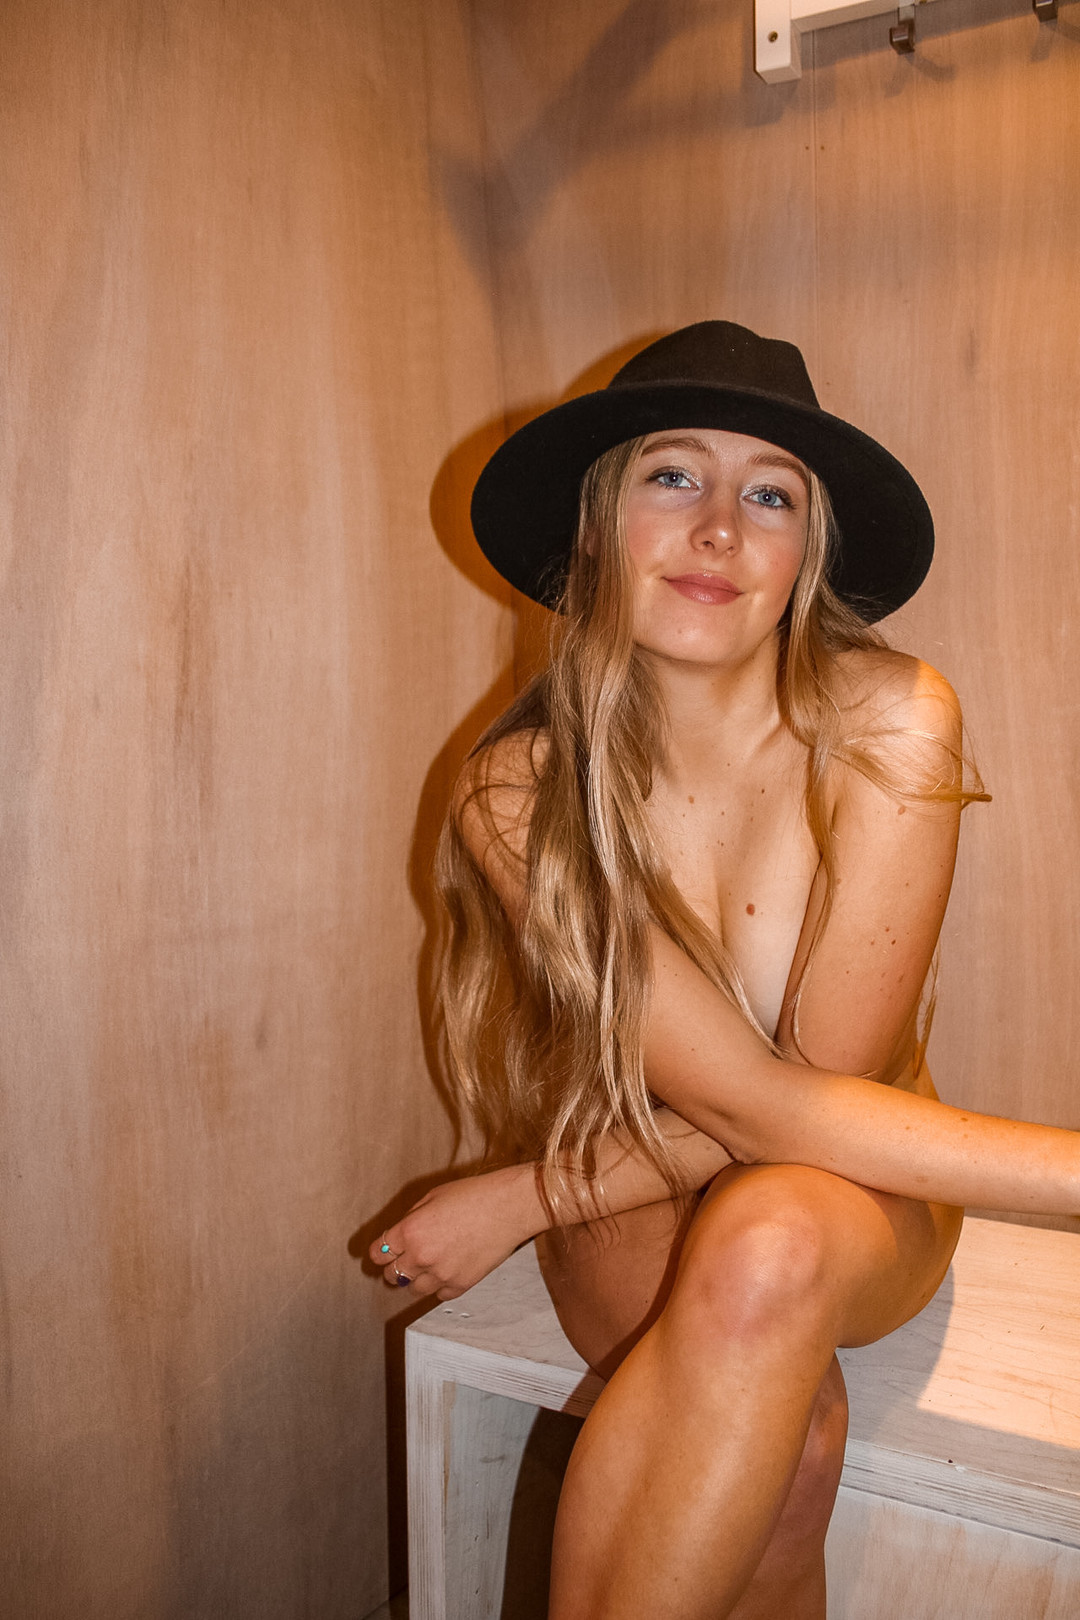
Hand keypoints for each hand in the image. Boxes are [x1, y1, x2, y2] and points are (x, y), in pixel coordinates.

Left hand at [369, 1164, 544, 1298]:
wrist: (507, 1208)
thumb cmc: (474, 1196)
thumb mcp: (433, 1196)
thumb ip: (412, 1218)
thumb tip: (401, 1235)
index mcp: (410, 1231)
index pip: (379, 1254)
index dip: (380, 1253)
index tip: (384, 1253)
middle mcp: (421, 1256)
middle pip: (392, 1276)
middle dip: (395, 1268)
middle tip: (403, 1262)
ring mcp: (440, 1274)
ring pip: (413, 1290)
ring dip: (416, 1280)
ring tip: (427, 1268)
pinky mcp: (460, 1285)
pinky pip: (439, 1295)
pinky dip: (440, 1286)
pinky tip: (447, 1271)